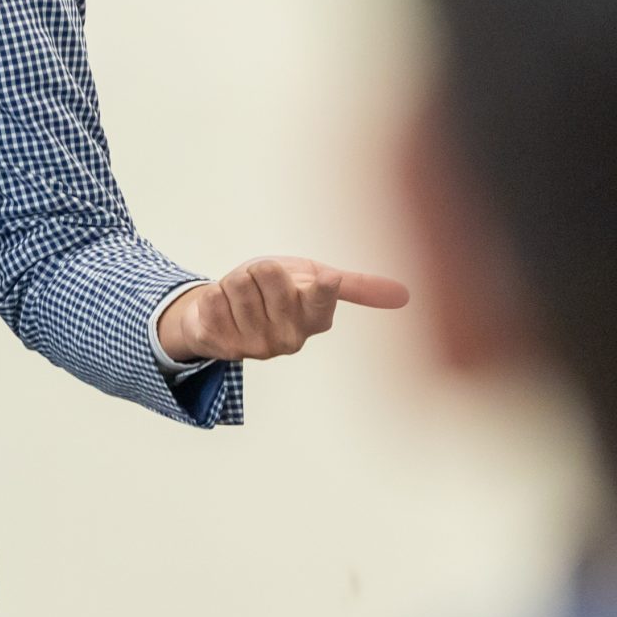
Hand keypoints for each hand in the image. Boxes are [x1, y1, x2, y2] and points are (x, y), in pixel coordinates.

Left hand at [156, 256, 411, 363]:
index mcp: (315, 319)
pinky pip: (211, 299)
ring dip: (234, 282)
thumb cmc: (274, 290)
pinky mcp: (220, 345)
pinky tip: (221, 308)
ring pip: (237, 284)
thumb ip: (356, 286)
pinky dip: (212, 294)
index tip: (325, 278)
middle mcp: (288, 339)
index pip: (322, 299)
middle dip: (259, 269)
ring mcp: (253, 347)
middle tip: (261, 283)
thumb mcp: (315, 279)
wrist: (225, 309)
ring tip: (242, 296)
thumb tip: (405, 295)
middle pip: (268, 274)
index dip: (320, 286)